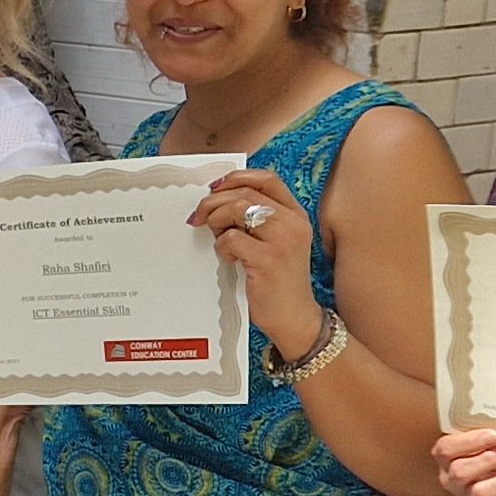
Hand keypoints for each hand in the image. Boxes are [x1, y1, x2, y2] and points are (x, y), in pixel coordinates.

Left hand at [192, 168, 326, 358]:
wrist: (294, 317)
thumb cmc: (277, 280)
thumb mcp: (275, 242)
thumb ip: (257, 219)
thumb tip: (217, 199)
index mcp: (296, 214)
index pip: (267, 179)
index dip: (236, 178)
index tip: (215, 188)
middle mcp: (293, 222)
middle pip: (246, 192)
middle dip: (214, 201)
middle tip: (199, 216)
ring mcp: (283, 240)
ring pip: (238, 208)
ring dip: (217, 220)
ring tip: (217, 237)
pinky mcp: (268, 259)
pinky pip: (231, 238)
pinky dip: (222, 247)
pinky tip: (229, 259)